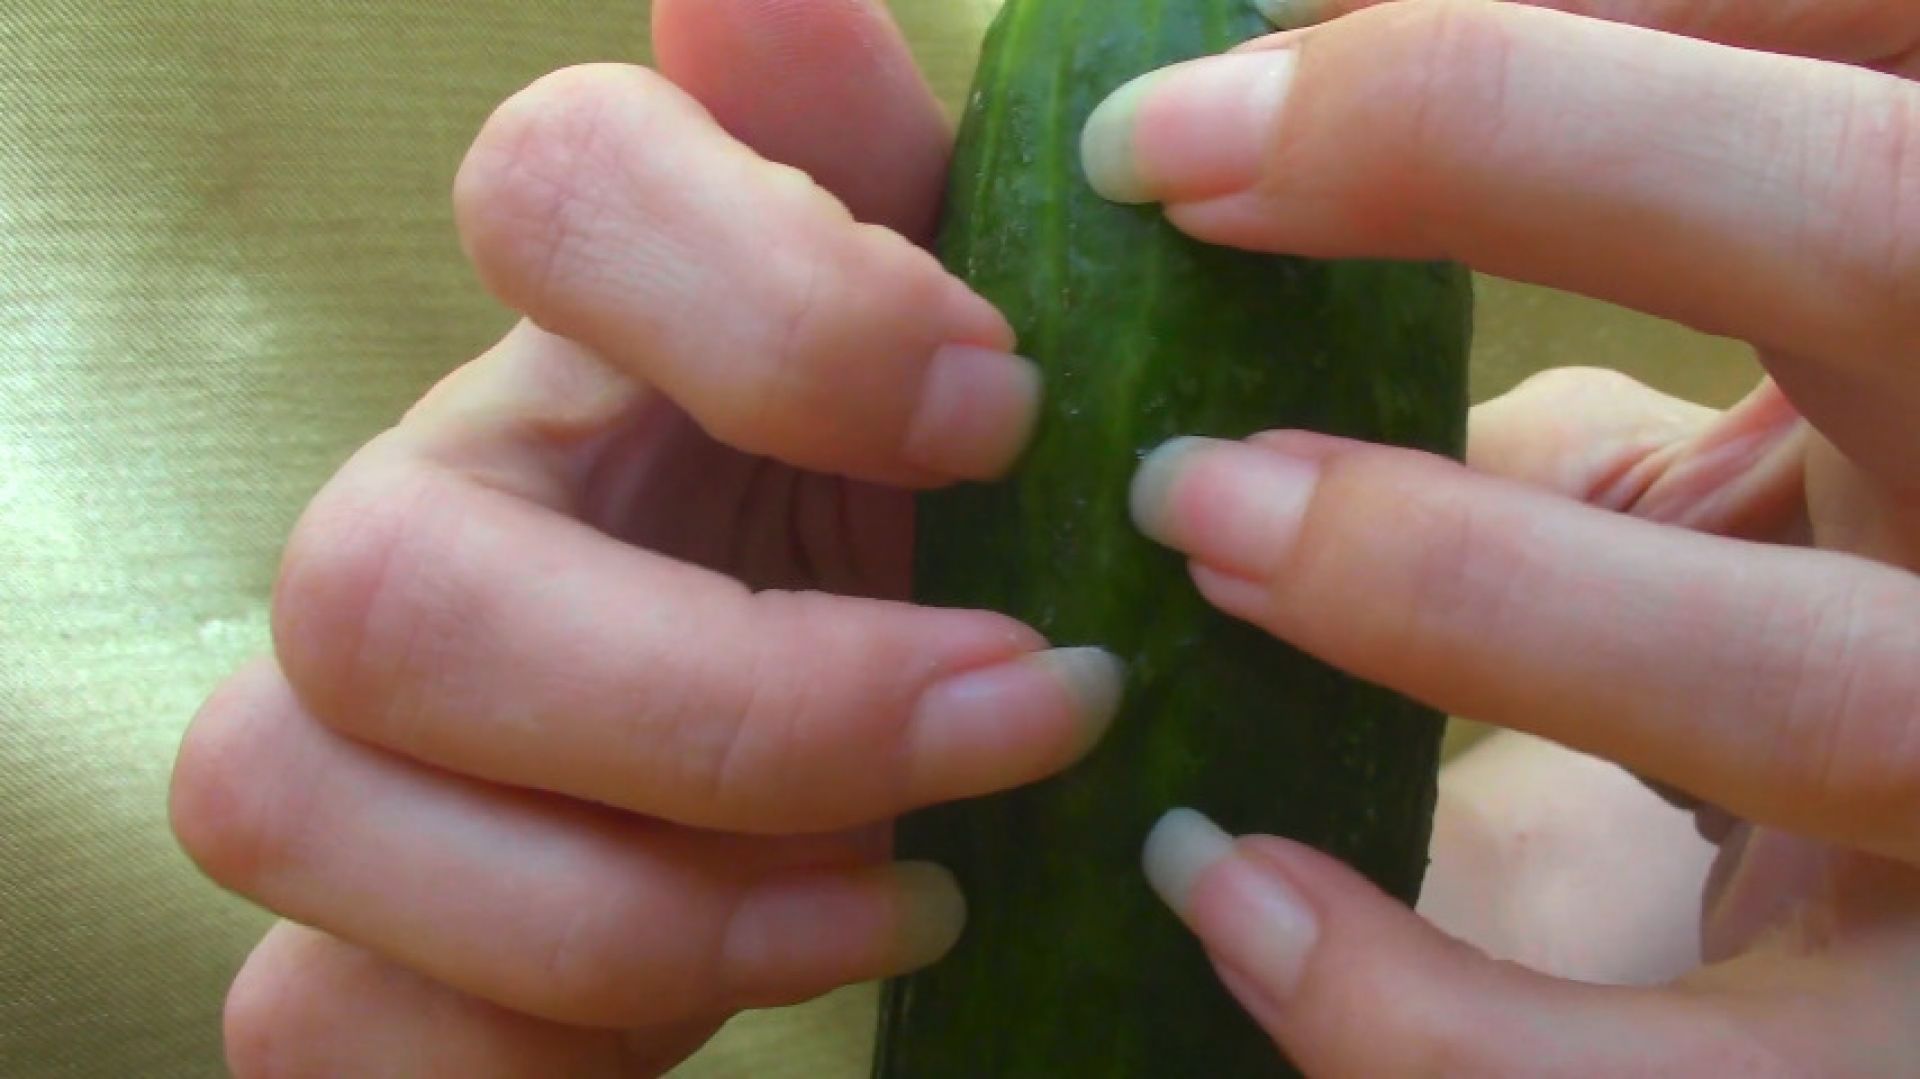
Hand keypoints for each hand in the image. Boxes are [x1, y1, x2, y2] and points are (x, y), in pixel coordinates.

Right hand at [168, 3, 1123, 1073]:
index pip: (548, 177)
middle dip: (733, 702)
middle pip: (388, 580)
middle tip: (1015, 717)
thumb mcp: (958, 359)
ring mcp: (348, 738)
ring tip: (901, 902)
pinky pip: (319, 1029)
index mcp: (587, 336)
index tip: (999, 415)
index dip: (774, 303)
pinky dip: (539, 1055)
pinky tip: (748, 997)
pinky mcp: (355, 950)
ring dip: (634, 909)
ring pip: (292, 797)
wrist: (887, 765)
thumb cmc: (926, 546)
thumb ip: (870, 171)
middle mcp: (427, 512)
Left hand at [1082, 0, 1919, 1071]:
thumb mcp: (1788, 478)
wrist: (1913, 972)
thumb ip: (1617, 394)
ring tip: (1189, 514)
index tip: (1266, 18)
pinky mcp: (1911, 1068)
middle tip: (1178, 162)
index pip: (1882, 22)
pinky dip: (1416, 1006)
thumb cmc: (1830, 665)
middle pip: (1887, 224)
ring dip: (1448, 580)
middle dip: (1513, 142)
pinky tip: (1220, 893)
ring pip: (1808, 686)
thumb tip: (1318, 240)